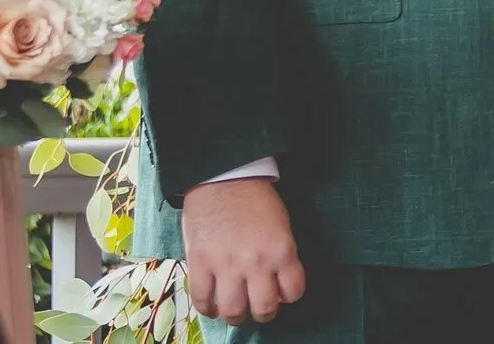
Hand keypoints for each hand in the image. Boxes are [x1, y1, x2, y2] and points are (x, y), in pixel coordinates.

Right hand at [183, 177, 306, 326]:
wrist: (223, 177)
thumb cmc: (254, 198)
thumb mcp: (280, 225)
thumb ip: (279, 255)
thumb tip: (275, 282)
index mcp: (282, 250)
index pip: (293, 292)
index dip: (287, 295)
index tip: (279, 292)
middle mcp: (257, 263)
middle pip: (264, 309)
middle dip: (262, 312)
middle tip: (256, 305)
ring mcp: (227, 265)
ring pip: (234, 312)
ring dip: (235, 316)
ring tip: (233, 309)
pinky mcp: (200, 264)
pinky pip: (202, 301)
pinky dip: (208, 308)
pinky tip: (212, 303)